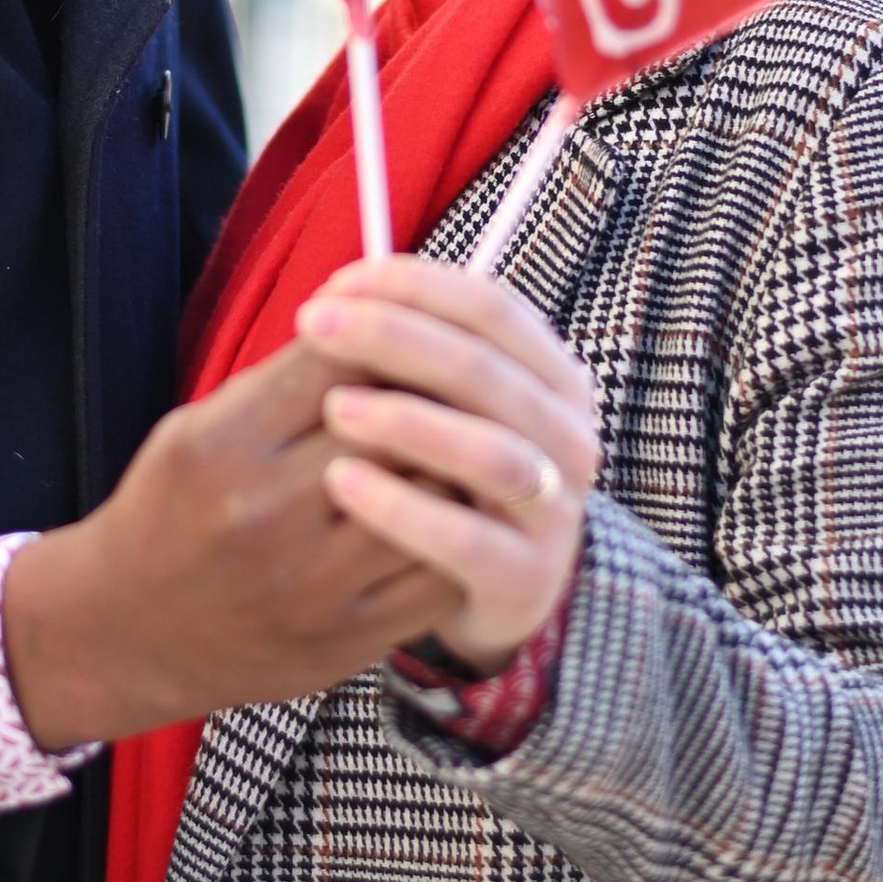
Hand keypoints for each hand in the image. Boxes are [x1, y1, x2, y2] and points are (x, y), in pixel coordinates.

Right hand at [1, 340, 463, 748]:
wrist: (128, 633)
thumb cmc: (169, 515)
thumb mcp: (196, 429)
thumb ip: (282, 385)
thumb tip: (377, 328)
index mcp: (223, 445)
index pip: (339, 362)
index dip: (384, 337)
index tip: (401, 333)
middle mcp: (264, 512)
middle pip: (393, 426)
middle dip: (427, 399)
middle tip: (449, 388)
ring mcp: (310, 583)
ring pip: (430, 498)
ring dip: (451, 468)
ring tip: (457, 451)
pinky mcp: (345, 637)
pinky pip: (437, 577)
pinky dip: (453, 540)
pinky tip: (447, 519)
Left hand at [293, 256, 597, 672]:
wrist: (489, 595)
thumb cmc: (448, 479)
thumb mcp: (442, 407)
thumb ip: (408, 354)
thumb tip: (335, 298)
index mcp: (552, 378)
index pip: (491, 307)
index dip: (413, 286)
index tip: (335, 286)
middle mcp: (568, 438)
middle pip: (485, 369)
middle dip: (394, 336)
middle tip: (315, 324)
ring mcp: (555, 512)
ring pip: (490, 452)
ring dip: (408, 421)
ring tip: (333, 408)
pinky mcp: (525, 579)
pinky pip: (464, 539)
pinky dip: (402, 506)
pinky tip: (342, 481)